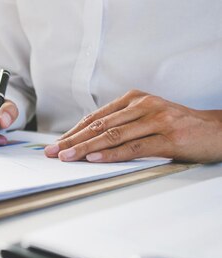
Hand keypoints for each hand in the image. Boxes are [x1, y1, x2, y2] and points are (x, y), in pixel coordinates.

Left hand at [44, 90, 221, 162]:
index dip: (73, 132)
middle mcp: (143, 105)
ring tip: (67, 157)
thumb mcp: (148, 117)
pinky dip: (111, 153)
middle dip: (72, 140)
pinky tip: (94, 158)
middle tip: (53, 153)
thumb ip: (122, 124)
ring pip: (112, 135)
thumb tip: (88, 140)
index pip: (95, 117)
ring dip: (85, 148)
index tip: (56, 144)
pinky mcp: (168, 137)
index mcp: (134, 99)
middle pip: (99, 125)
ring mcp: (156, 120)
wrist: (218, 130)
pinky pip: (133, 147)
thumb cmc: (178, 126)